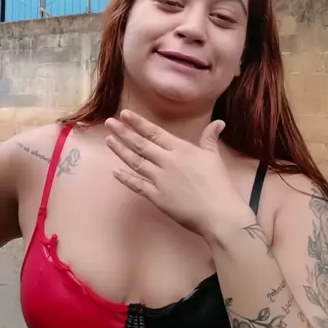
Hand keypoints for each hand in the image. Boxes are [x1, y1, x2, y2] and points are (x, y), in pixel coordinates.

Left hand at [105, 110, 252, 241]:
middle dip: (123, 132)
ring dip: (120, 151)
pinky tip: (114, 171)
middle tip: (109, 122)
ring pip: (135, 162)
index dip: (138, 123)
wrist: (218, 214)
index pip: (154, 133)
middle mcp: (167, 161)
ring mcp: (159, 180)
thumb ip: (210, 138)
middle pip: (140, 144)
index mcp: (181, 150)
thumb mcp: (214, 157)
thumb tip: (218, 122)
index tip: (124, 114)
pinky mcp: (156, 197)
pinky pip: (137, 185)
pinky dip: (125, 178)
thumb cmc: (218, 185)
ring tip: (109, 140)